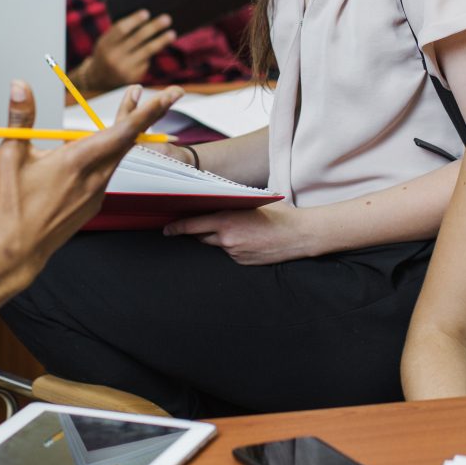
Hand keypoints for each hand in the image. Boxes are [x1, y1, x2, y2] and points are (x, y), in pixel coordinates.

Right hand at [0, 79, 181, 279]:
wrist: (19, 250)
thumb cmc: (12, 203)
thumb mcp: (11, 154)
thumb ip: (21, 117)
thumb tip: (20, 84)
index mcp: (77, 160)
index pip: (124, 130)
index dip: (149, 110)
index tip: (171, 94)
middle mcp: (95, 177)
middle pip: (128, 139)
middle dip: (143, 113)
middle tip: (159, 92)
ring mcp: (98, 193)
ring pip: (117, 155)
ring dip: (124, 132)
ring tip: (129, 108)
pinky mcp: (94, 204)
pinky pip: (105, 173)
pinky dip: (106, 155)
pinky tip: (92, 151)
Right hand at [76, 11, 176, 92]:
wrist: (99, 79)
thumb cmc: (107, 52)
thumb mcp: (106, 42)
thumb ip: (120, 33)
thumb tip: (145, 19)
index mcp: (105, 44)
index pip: (121, 29)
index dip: (134, 20)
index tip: (146, 13)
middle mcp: (114, 57)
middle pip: (137, 39)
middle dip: (153, 28)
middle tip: (166, 19)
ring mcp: (124, 69)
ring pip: (147, 51)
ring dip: (161, 41)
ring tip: (172, 33)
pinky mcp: (134, 77)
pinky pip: (147, 61)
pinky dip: (153, 52)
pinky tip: (160, 44)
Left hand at [161, 201, 314, 264]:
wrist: (299, 235)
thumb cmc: (279, 214)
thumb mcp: (252, 203)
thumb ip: (231, 205)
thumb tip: (215, 202)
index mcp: (226, 221)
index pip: (192, 226)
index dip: (176, 228)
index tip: (167, 229)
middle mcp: (227, 239)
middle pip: (201, 236)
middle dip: (199, 231)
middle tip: (199, 224)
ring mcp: (234, 253)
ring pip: (216, 245)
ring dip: (219, 238)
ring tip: (236, 230)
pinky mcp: (242, 262)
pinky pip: (229, 254)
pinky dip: (232, 246)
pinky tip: (247, 240)